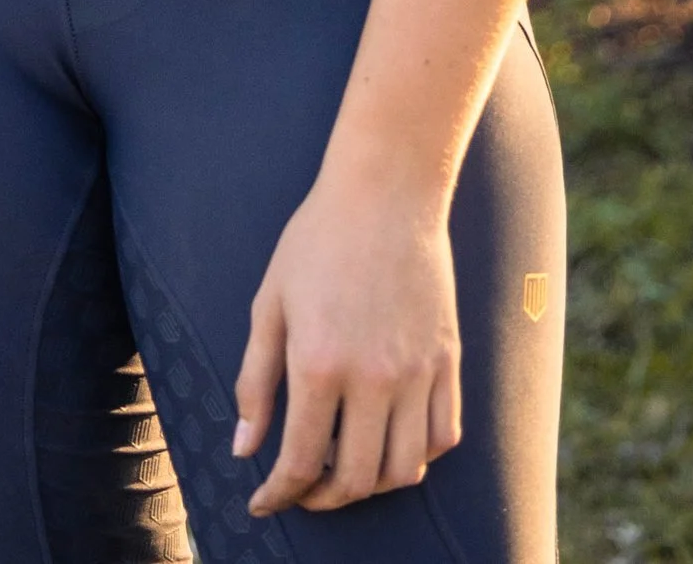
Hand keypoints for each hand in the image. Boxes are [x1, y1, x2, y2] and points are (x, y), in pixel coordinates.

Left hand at [232, 172, 462, 516]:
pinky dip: (418, 455)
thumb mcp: (270, 303)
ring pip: (403, 470)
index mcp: (319, 363)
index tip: (263, 503)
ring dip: (371, 485)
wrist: (386, 189)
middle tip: (303, 490)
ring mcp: (417, 372)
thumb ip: (255, 380)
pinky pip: (443, 436)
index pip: (299, 461)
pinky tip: (390, 440)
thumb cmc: (318, 239)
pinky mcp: (448, 360)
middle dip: (322, 499)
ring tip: (345, 466)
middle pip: (355, 480)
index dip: (278, 495)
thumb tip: (244, 448)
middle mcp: (373, 378)